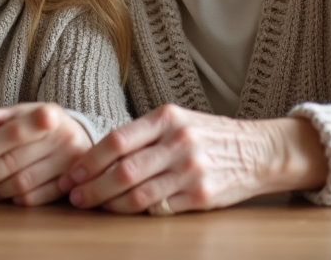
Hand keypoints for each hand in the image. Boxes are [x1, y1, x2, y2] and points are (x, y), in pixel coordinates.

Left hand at [0, 103, 92, 205]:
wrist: (70, 134)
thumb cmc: (34, 124)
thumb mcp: (13, 114)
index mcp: (48, 113)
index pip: (13, 133)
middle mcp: (64, 135)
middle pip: (14, 161)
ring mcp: (71, 161)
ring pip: (23, 183)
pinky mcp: (72, 182)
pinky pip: (38, 198)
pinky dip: (18, 199)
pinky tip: (9, 196)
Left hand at [57, 104, 327, 214]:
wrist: (257, 151)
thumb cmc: (208, 135)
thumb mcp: (178, 121)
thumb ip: (143, 134)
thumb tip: (98, 154)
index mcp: (168, 118)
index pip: (117, 140)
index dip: (90, 160)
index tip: (72, 172)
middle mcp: (178, 143)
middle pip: (123, 170)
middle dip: (92, 187)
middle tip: (74, 196)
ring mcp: (190, 171)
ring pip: (138, 193)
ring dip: (109, 204)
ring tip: (92, 206)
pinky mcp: (201, 196)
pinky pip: (159, 208)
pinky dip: (135, 211)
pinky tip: (122, 211)